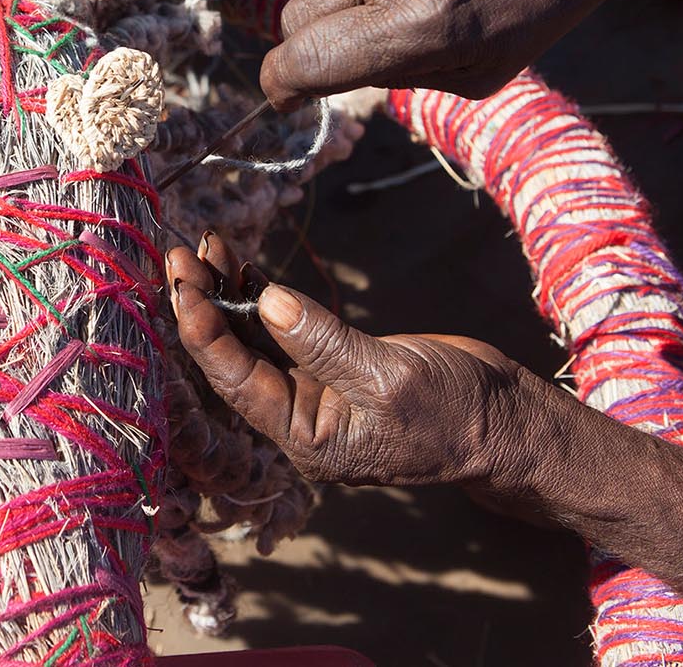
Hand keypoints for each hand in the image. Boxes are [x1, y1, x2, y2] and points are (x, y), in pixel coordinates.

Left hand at [166, 233, 541, 488]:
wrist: (504, 421)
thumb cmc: (454, 411)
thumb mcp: (389, 377)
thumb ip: (324, 342)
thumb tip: (267, 300)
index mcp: (303, 436)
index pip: (234, 379)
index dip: (203, 331)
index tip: (183, 284)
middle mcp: (295, 415)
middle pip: (231, 356)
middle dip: (203, 305)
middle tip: (178, 254)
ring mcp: (310, 387)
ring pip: (251, 336)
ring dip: (226, 291)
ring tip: (204, 245)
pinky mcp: (329, 362)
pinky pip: (279, 327)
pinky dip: (258, 292)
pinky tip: (238, 261)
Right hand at [260, 0, 672, 107]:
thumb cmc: (535, 3)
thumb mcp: (476, 73)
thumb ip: (390, 77)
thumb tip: (316, 72)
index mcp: (421, 25)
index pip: (304, 60)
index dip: (284, 85)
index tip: (288, 93)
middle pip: (297, 20)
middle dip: (314, 44)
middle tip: (356, 45)